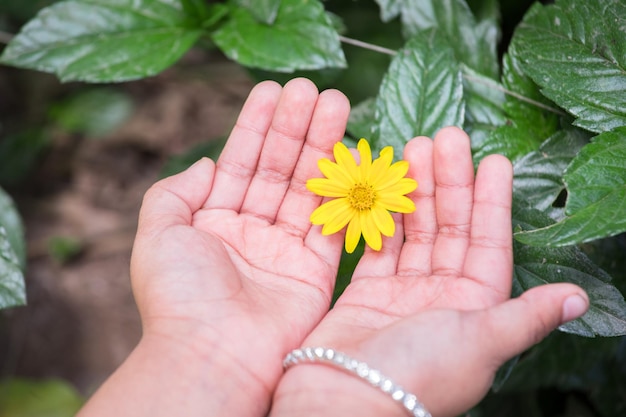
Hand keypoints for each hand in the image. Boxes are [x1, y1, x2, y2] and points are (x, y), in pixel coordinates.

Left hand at [79, 78, 349, 415]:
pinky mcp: (315, 270)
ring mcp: (285, 250)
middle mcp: (251, 231)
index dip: (256, 125)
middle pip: (279, 168)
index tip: (272, 90)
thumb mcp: (157, 233)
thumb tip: (209, 162)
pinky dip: (343, 190)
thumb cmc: (178, 296)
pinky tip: (351, 154)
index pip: (240, 161)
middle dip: (295, 128)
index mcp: (214, 221)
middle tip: (312, 89)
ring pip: (308, 187)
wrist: (211, 354)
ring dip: (323, 145)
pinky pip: (332, 222)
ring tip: (337, 103)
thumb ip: (174, 192)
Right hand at [270, 127, 588, 416]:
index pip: (489, 243)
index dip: (492, 201)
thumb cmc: (418, 374)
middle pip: (451, 228)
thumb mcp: (480, 342)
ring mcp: (403, 292)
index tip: (492, 160)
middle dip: (450, 183)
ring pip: (414, 231)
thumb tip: (579, 300)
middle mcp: (442, 297)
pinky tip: (382, 186)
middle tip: (446, 138)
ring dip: (415, 191)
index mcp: (475, 308)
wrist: (344, 400)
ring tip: (414, 149)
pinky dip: (381, 216)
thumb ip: (526, 316)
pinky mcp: (367, 291)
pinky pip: (378, 245)